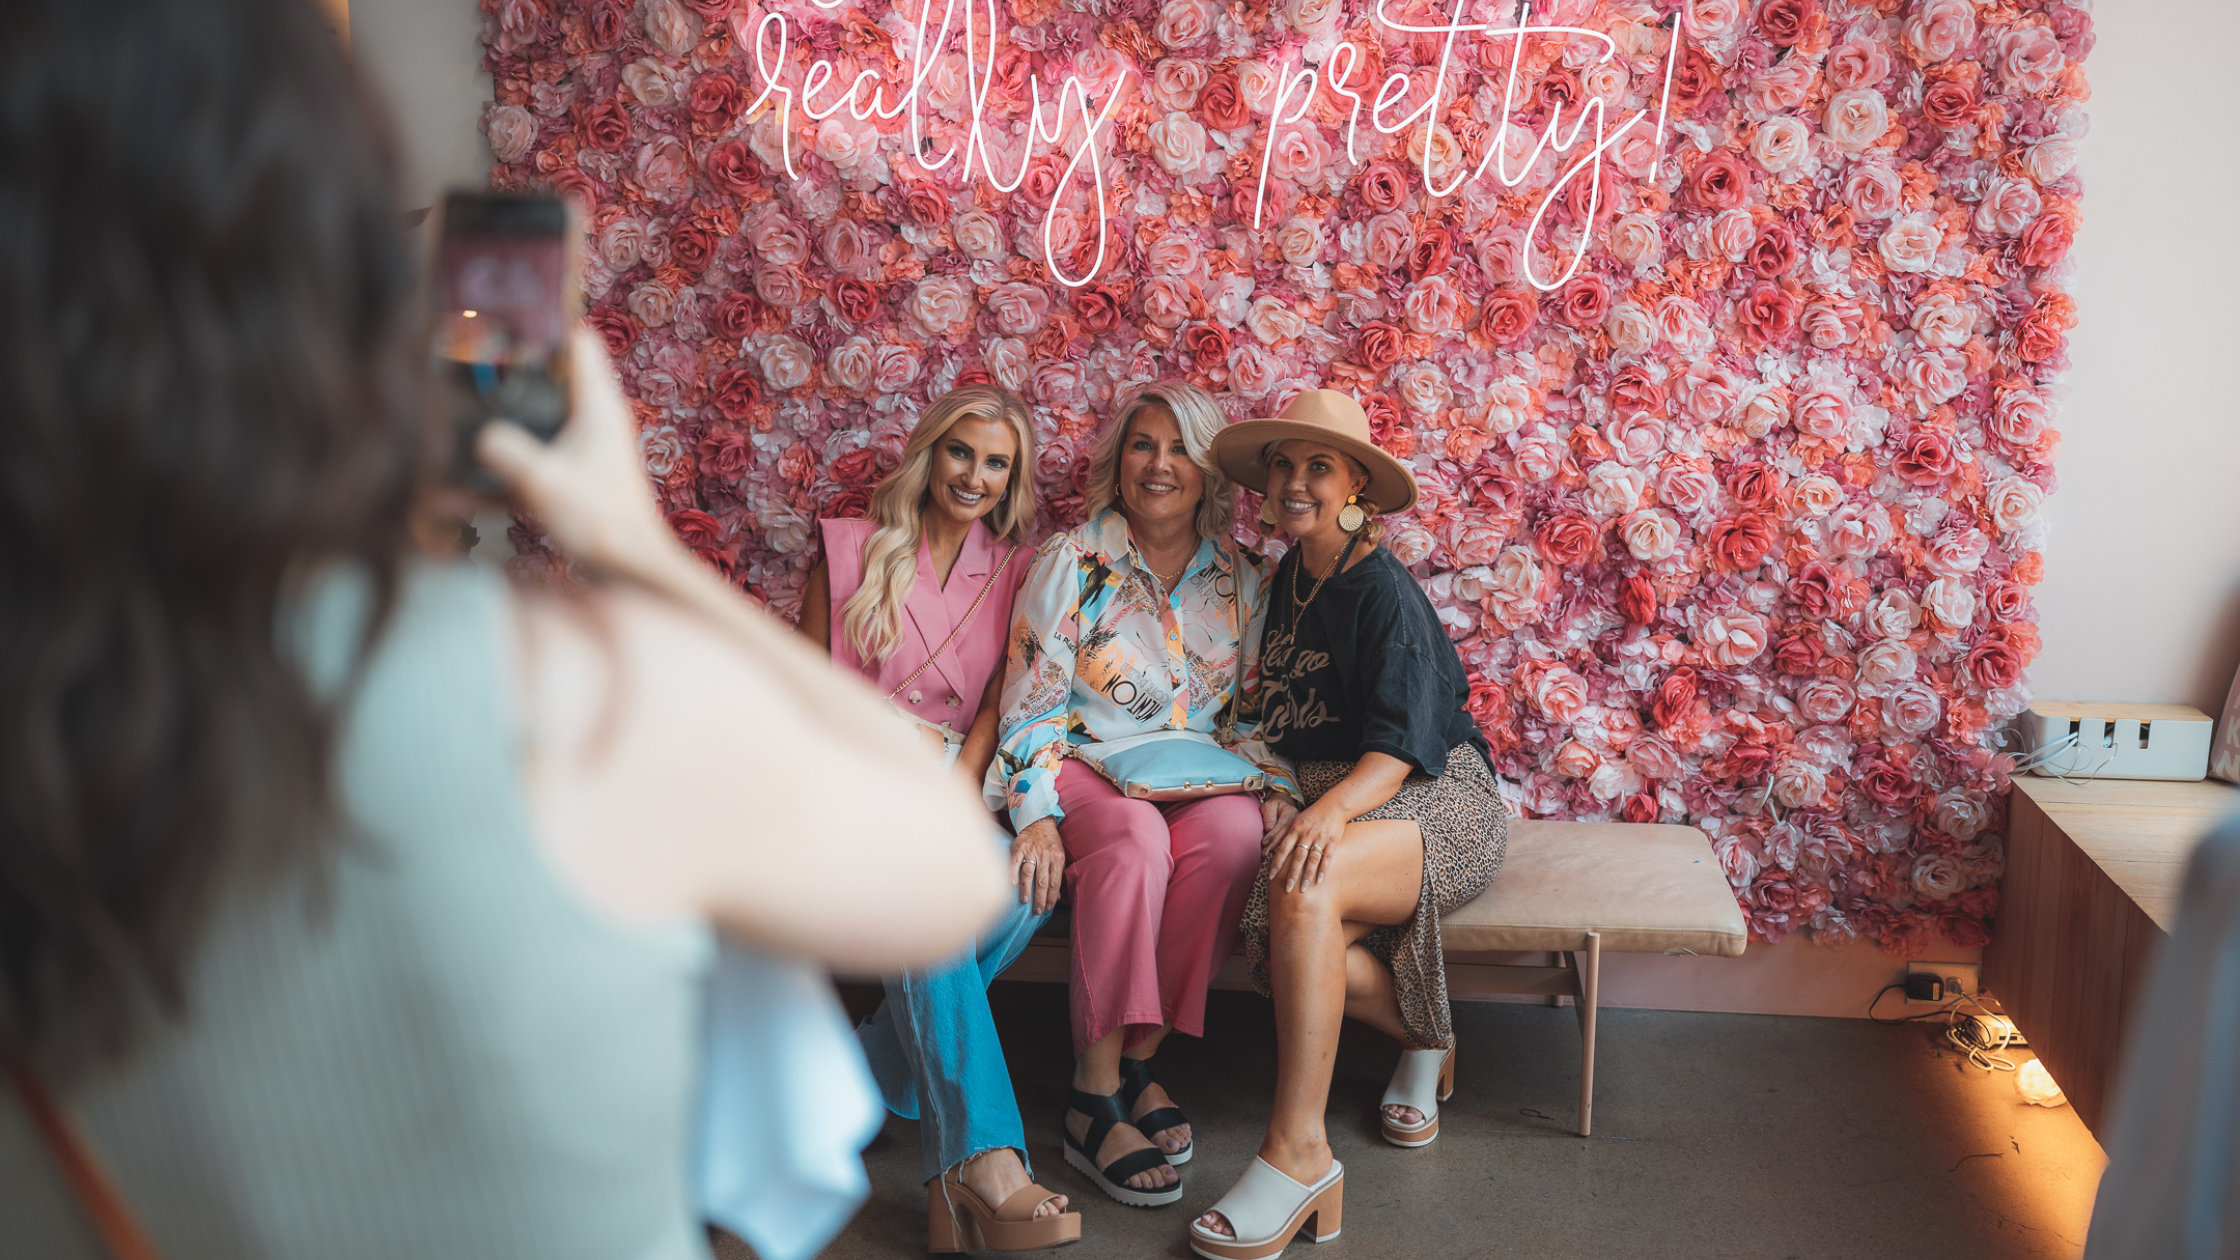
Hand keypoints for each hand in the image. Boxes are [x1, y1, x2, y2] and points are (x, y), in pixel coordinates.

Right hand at [477, 328, 677, 579]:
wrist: (631, 567)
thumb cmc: (599, 522)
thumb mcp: (541, 481)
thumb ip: (504, 450)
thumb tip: (478, 435)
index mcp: (597, 405)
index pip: (578, 341)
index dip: (545, 324)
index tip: (505, 319)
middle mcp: (600, 417)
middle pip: (558, 372)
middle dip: (520, 366)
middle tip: (476, 363)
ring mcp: (594, 443)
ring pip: (551, 408)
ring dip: (518, 406)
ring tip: (473, 405)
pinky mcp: (586, 469)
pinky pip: (549, 444)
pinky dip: (523, 445)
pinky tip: (488, 461)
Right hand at [1011, 818, 1065, 914]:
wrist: (1040, 822)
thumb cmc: (1051, 843)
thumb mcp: (1059, 857)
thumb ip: (1058, 875)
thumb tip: (1057, 896)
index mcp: (1057, 858)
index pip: (1055, 881)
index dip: (1051, 896)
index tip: (1048, 907)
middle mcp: (1045, 855)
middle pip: (1042, 880)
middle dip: (1040, 897)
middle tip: (1037, 910)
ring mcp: (1031, 851)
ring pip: (1029, 872)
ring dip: (1026, 888)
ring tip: (1025, 901)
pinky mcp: (1019, 847)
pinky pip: (1016, 861)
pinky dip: (1013, 872)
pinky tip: (1012, 883)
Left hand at [1262, 800, 1341, 892]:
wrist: (1334, 805)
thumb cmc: (1311, 815)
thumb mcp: (1294, 821)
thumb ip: (1280, 834)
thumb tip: (1266, 847)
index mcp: (1295, 830)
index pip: (1283, 849)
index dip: (1276, 863)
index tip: (1271, 876)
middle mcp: (1306, 835)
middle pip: (1297, 857)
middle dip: (1292, 874)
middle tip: (1287, 889)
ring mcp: (1320, 838)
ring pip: (1312, 860)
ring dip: (1307, 875)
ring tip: (1303, 889)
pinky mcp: (1333, 842)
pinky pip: (1327, 858)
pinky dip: (1323, 870)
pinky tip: (1319, 881)